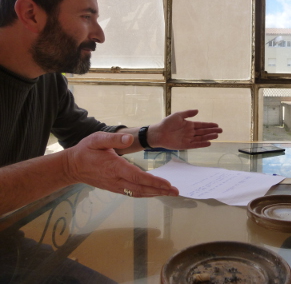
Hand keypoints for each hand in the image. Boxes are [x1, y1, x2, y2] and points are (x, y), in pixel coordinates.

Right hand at [64, 132, 178, 196]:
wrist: (72, 166)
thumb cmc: (86, 150)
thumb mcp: (97, 139)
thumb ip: (114, 139)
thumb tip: (129, 139)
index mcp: (114, 167)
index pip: (138, 177)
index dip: (154, 182)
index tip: (167, 184)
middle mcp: (116, 179)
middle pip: (141, 188)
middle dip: (160, 191)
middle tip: (176, 192)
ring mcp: (115, 186)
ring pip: (138, 193)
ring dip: (155, 194)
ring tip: (170, 193)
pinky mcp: (114, 188)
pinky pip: (132, 193)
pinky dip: (145, 194)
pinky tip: (154, 192)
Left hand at [148, 109, 221, 149]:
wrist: (159, 132)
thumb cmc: (167, 123)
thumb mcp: (178, 115)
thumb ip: (188, 113)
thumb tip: (198, 111)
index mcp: (189, 124)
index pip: (201, 125)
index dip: (209, 125)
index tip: (217, 125)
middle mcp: (190, 132)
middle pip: (203, 132)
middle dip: (212, 131)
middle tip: (221, 130)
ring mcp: (188, 139)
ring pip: (201, 138)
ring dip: (209, 137)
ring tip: (217, 136)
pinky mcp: (185, 145)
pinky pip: (195, 145)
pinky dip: (202, 144)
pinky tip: (209, 143)